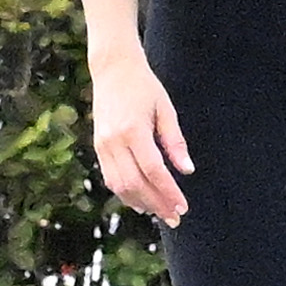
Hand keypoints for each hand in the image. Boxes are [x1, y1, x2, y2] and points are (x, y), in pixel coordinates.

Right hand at [91, 54, 193, 224]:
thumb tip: (187, 170)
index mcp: (133, 130)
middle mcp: (114, 141)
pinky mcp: (98, 147)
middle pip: (135, 183)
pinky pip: (110, 177)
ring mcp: (103, 145)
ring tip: (160, 211)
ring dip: (140, 202)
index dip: (168, 192)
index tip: (182, 206)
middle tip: (175, 216)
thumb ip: (175, 141)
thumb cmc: (144, 86)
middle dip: (156, 204)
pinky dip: (125, 193)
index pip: (153, 170)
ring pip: (119, 186)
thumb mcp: (166, 109)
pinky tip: (141, 200)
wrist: (112, 69)